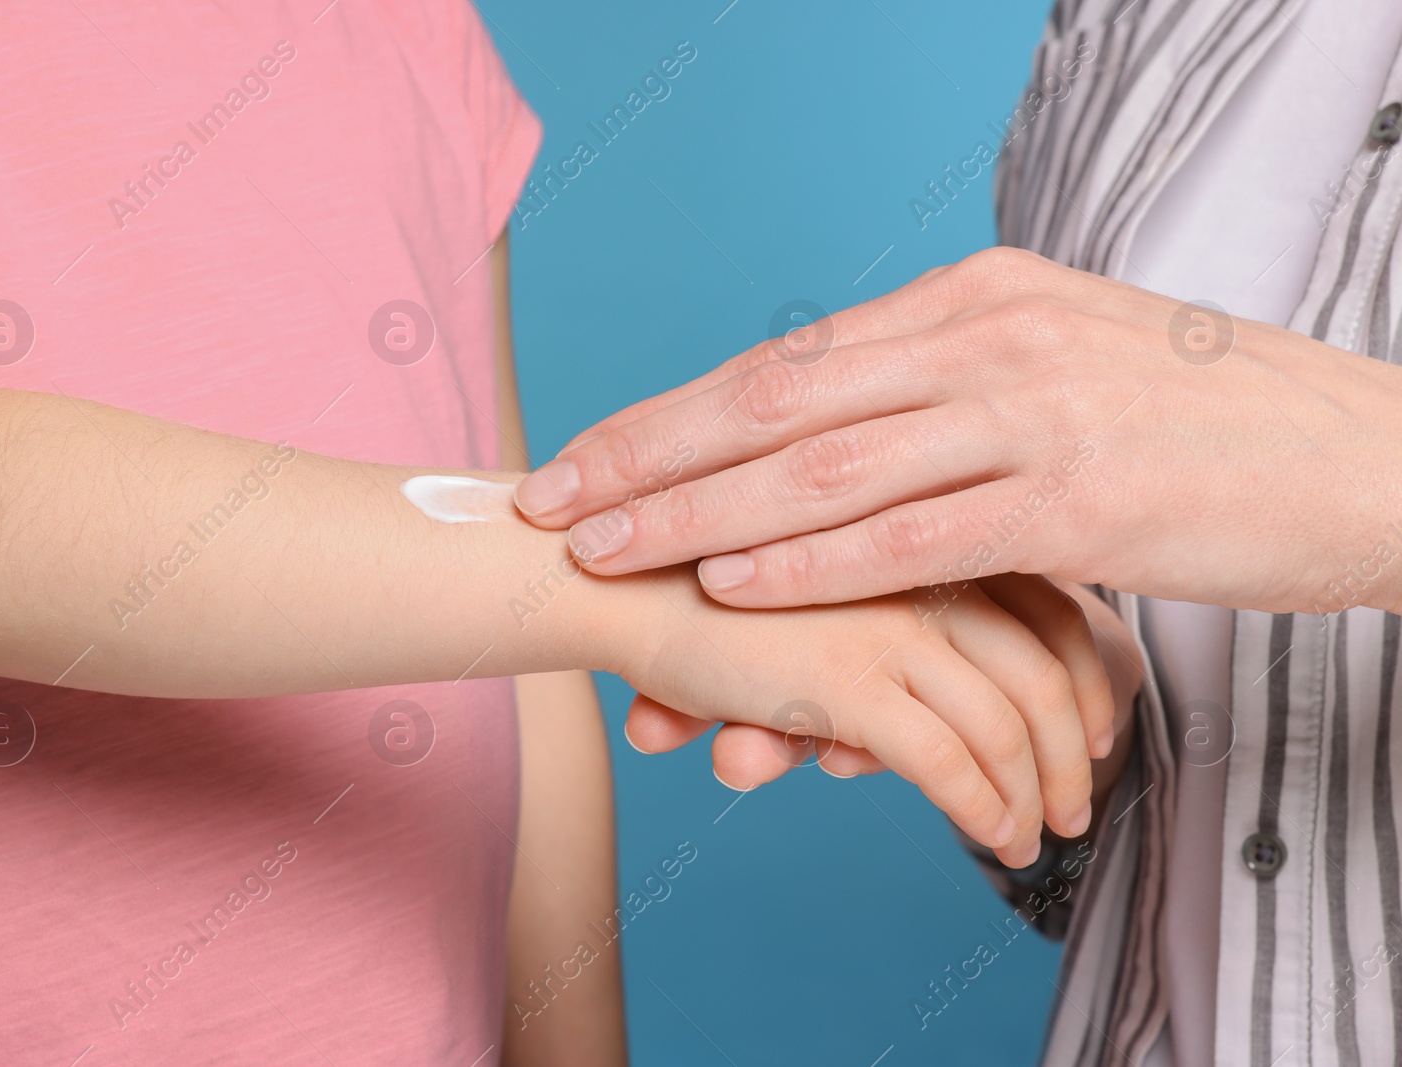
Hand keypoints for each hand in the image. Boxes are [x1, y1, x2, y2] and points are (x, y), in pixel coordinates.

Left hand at [516, 247, 1401, 614]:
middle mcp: (983, 337)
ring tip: (602, 549)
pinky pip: (914, 533)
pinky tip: (732, 584)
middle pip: (774, 400)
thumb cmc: (1199, 422)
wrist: (1363, 453)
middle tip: (545, 501)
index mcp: (969, 300)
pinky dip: (812, 563)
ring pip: (822, 466)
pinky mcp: (1081, 496)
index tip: (584, 455)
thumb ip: (944, 391)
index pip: (786, 361)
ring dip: (696, 512)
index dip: (671, 412)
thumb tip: (835, 434)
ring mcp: (1031, 411)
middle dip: (645, 454)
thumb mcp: (1057, 371)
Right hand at [610, 569, 1114, 867]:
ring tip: (1041, 835)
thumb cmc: (695, 570)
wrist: (609, 571)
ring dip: (1040, 792)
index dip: (1086, 672)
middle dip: (1077, 744)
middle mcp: (925, 563)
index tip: (1097, 723)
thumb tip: (901, 687)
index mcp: (927, 516)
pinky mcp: (850, 682)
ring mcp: (893, 622)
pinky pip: (953, 766)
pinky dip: (988, 813)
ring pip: (1012, 724)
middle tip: (1079, 799)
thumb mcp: (810, 572)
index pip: (1052, 599)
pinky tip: (998, 840)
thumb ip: (870, 610)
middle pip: (1049, 665)